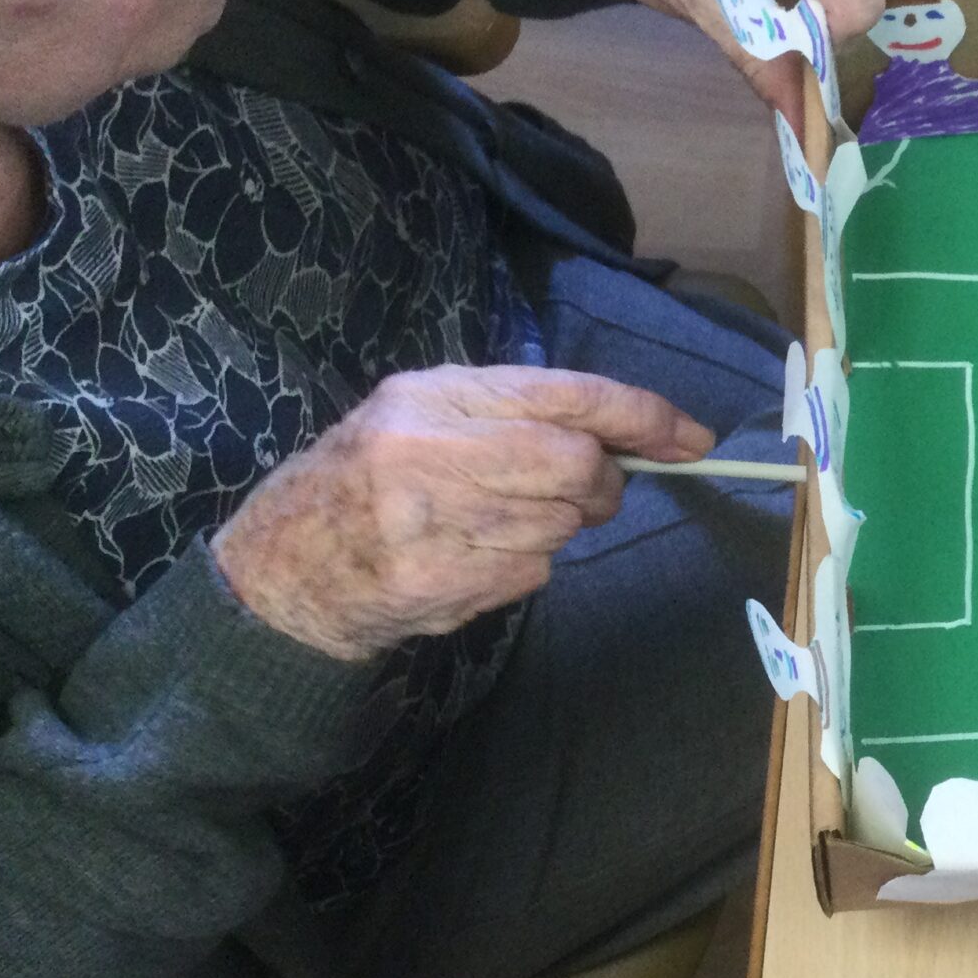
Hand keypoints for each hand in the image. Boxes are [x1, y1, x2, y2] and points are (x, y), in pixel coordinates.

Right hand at [213, 365, 711, 661]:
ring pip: (560, 523)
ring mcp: (434, 522)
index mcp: (435, 396)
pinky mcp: (442, 582)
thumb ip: (516, 411)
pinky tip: (475, 555)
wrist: (284, 566)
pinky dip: (525, 565)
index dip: (643, 415)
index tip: (693, 438)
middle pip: (578, 464)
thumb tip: (626, 431)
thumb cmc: (369, 477)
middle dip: (601, 483)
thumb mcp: (424, 413)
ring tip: (499, 520)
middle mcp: (432, 451)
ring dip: (557, 526)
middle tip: (584, 492)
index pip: (567, 394)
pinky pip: (533, 572)